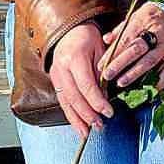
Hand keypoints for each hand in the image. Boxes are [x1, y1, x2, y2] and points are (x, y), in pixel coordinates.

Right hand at [48, 22, 112, 137]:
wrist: (69, 31)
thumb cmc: (88, 38)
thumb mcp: (101, 50)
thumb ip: (103, 73)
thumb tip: (105, 97)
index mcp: (75, 58)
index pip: (86, 86)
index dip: (97, 102)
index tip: (109, 112)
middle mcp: (61, 68)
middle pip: (74, 97)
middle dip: (87, 114)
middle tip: (100, 126)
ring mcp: (55, 75)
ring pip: (65, 102)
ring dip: (77, 119)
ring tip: (87, 133)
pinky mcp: (54, 80)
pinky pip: (62, 101)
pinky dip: (70, 115)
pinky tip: (78, 125)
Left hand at [101, 3, 163, 89]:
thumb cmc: (153, 16)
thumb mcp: (136, 16)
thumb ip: (121, 29)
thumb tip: (106, 40)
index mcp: (143, 19)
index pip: (125, 39)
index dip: (112, 53)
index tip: (101, 65)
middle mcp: (157, 31)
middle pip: (136, 50)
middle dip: (120, 64)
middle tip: (107, 76)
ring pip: (150, 61)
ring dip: (134, 74)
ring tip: (121, 83)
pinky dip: (160, 81)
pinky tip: (149, 89)